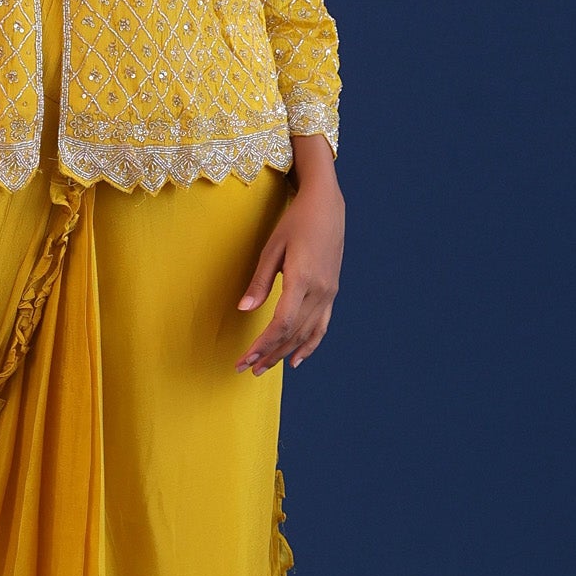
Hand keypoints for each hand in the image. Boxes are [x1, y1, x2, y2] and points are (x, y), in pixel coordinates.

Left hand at [235, 138, 344, 375]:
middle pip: (292, 333)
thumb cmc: (295, 222)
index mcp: (303, 279)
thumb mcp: (272, 247)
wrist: (327, 206)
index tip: (244, 358)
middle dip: (268, 354)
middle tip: (246, 368)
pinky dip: (309, 345)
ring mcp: (329, 293)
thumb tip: (244, 309)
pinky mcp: (331, 292)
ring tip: (264, 368)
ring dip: (284, 353)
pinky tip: (295, 359)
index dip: (263, 345)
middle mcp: (320, 291)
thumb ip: (259, 281)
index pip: (282, 323)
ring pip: (306, 333)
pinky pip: (321, 326)